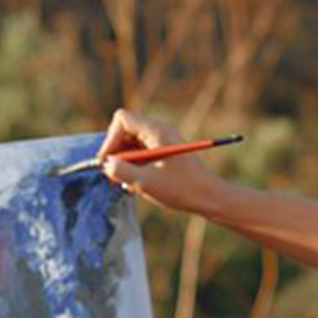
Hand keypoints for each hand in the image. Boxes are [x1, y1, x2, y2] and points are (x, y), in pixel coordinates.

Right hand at [97, 108, 224, 214]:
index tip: (107, 162)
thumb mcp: (146, 183)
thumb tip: (106, 165)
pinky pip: (143, 152)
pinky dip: (135, 166)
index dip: (110, 139)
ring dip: (124, 162)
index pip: (122, 120)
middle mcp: (160, 130)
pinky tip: (135, 185)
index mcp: (157, 131)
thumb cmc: (182, 189)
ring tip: (122, 183)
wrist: (211, 197)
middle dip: (116, 152)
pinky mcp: (167, 152)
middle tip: (110, 176)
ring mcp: (164, 140)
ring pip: (133, 143)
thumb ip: (122, 171)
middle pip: (126, 131)